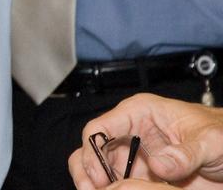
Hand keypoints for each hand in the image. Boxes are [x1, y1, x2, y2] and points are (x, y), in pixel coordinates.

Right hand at [69, 93, 222, 188]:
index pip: (99, 128)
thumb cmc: (222, 133)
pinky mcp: (141, 175)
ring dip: (95, 183)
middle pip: (92, 149)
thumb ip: (185, 153)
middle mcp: (130, 133)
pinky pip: (118, 184)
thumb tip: (159, 164)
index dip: (91, 151)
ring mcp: (134, 155)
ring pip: (99, 168)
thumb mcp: (211, 140)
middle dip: (87, 171)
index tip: (99, 176)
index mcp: (139, 113)